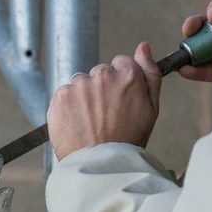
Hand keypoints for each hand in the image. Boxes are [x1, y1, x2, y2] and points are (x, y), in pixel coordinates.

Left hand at [47, 42, 162, 160]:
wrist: (101, 165)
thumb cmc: (129, 140)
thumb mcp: (152, 108)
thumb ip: (150, 73)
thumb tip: (143, 47)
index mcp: (127, 76)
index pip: (121, 63)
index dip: (121, 82)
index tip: (120, 100)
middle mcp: (102, 76)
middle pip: (100, 73)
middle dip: (102, 89)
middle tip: (106, 116)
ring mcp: (78, 86)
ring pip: (81, 84)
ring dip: (84, 98)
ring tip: (91, 122)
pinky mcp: (60, 97)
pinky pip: (64, 95)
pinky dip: (69, 108)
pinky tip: (78, 124)